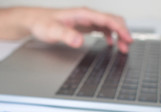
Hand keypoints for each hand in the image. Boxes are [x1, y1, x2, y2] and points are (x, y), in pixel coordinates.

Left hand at [0, 7, 132, 52]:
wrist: (33, 21)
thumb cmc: (41, 23)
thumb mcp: (52, 31)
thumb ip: (66, 35)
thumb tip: (79, 41)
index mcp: (82, 14)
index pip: (108, 19)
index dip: (120, 29)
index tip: (127, 39)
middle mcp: (86, 15)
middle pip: (111, 20)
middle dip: (123, 32)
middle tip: (128, 46)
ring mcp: (85, 20)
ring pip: (108, 25)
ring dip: (117, 35)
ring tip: (122, 47)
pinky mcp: (82, 26)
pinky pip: (101, 29)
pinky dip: (109, 35)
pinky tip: (109, 43)